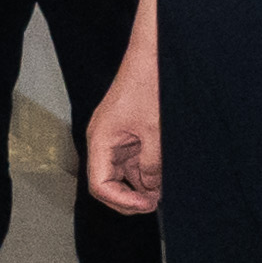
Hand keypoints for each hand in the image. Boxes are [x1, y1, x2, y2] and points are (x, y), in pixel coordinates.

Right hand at [84, 75, 161, 213]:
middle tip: (153, 204)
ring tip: (161, 191)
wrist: (151, 57)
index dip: (121, 201)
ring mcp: (115, 139)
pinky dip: (145, 172)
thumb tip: (152, 187)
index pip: (99, 184)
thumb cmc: (147, 83)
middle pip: (107, 183)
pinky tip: (160, 177)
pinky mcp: (127, 135)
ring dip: (139, 186)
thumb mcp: (155, 130)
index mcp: (100, 140)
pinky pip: (132, 161)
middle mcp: (103, 141)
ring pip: (121, 174)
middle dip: (129, 197)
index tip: (145, 205)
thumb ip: (152, 164)